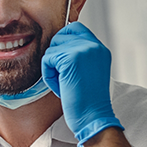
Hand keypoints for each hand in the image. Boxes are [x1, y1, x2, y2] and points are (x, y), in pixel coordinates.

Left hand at [42, 22, 122, 146]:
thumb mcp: (88, 72)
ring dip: (52, 68)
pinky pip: (47, 60)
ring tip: (65, 83)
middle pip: (60, 35)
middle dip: (56, 55)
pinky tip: (61, 86)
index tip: (63, 63)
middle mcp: (94, 46)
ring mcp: (83, 50)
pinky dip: (49, 75)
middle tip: (64, 75)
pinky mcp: (70, 58)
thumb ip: (78, 56)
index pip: (75, 28)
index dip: (63, 42)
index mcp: (99, 49)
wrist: (93, 117)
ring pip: (52, 48)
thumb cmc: (87, 101)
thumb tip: (58, 46)